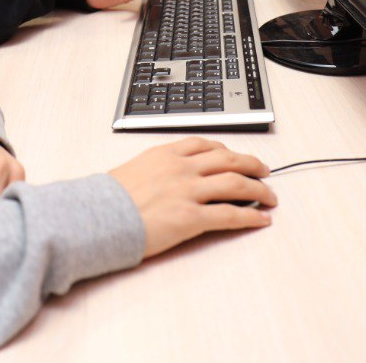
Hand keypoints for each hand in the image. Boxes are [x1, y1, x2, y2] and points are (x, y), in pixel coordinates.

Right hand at [110, 137, 275, 258]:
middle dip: (251, 164)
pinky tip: (261, 220)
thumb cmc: (106, 199)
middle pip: (228, 159)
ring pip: (235, 183)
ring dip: (259, 190)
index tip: (236, 155)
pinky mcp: (190, 217)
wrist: (95, 216)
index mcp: (165, 154)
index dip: (227, 150)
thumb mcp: (130, 170)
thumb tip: (161, 178)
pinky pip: (230, 215)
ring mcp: (188, 191)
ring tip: (270, 197)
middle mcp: (181, 168)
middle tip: (265, 172)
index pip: (205, 145)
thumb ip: (152, 169)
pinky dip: (251, 217)